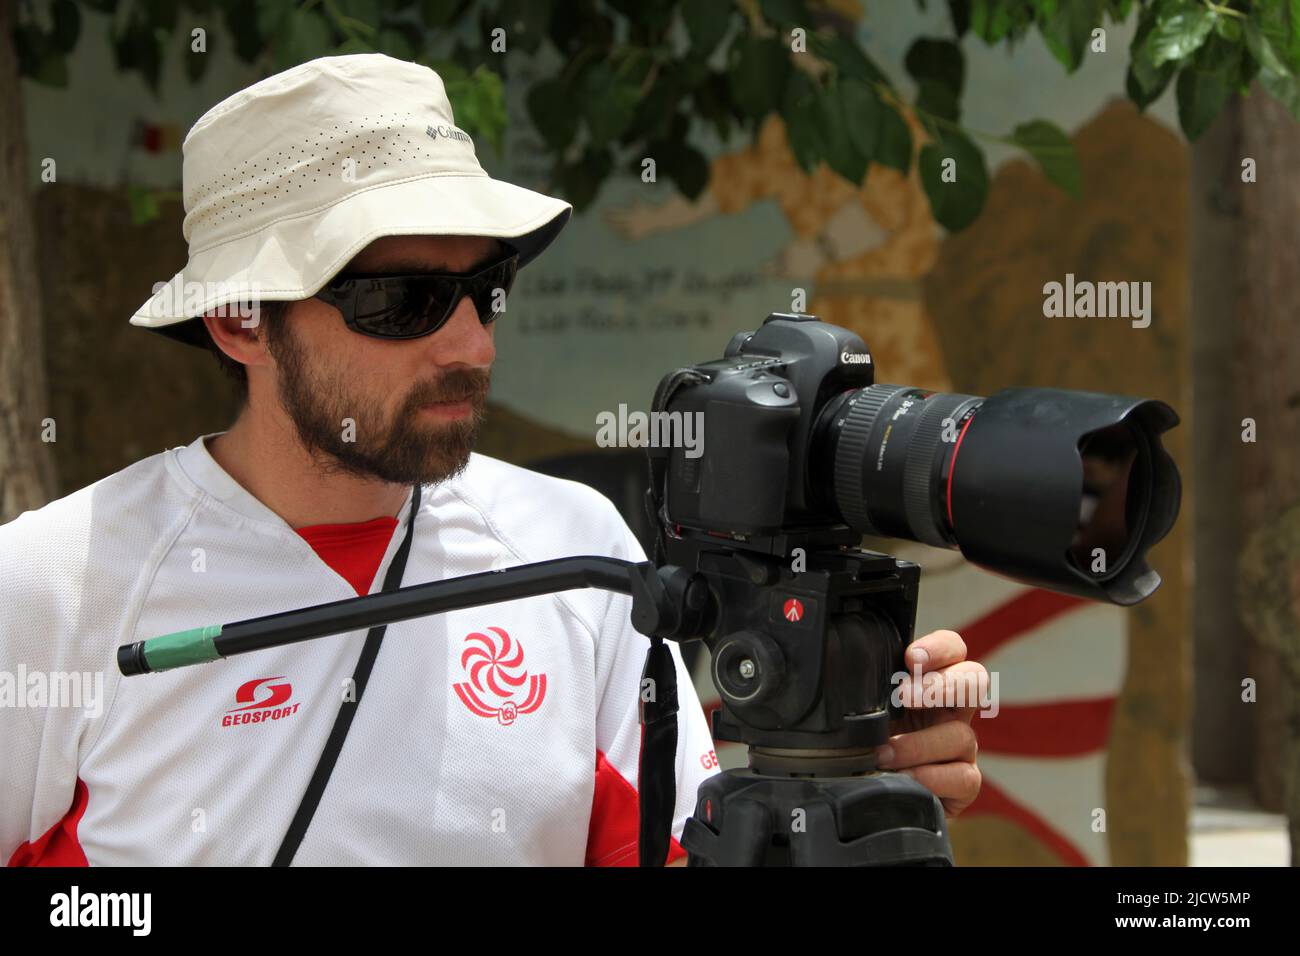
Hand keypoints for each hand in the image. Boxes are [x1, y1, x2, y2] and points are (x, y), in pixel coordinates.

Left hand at [877, 629, 986, 818]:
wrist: (871, 795)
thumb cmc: (865, 746)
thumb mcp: (862, 712)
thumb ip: (861, 689)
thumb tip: (838, 670)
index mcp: (928, 683)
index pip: (951, 649)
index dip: (939, 648)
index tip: (911, 658)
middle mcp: (951, 710)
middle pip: (974, 680)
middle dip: (941, 685)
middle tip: (904, 696)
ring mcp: (962, 747)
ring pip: (962, 734)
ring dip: (919, 743)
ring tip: (884, 754)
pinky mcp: (964, 783)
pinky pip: (964, 777)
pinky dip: (933, 777)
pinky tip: (907, 778)